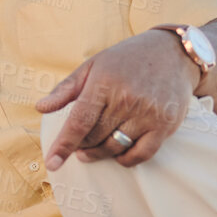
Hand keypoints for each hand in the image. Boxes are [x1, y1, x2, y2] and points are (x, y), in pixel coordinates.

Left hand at [37, 30, 197, 169]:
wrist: (175, 53)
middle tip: (77, 146)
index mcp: (104, 83)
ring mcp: (148, 113)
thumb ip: (66, 89)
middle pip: (94, 138)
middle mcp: (126, 99)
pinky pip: (141, 154)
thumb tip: (40, 108)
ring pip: (115, 148)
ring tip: (91, 150)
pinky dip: (125, 159)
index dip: (63, 146)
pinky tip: (118, 154)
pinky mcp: (166, 125)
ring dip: (99, 154)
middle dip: (80, 146)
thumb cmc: (126, 60)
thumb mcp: (93, 66)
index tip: (52, 163)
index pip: (79, 122)